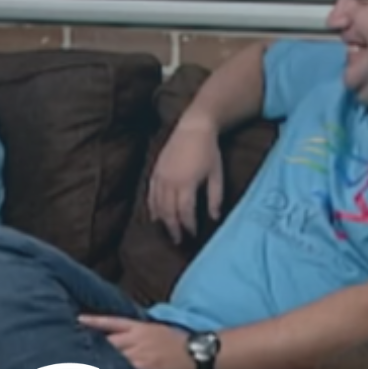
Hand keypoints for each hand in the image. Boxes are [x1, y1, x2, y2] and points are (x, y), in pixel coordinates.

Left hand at [79, 315, 194, 368]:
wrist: (198, 352)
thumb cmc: (180, 342)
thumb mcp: (158, 329)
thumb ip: (139, 332)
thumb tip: (122, 335)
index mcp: (140, 327)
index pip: (111, 322)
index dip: (94, 321)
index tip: (77, 319)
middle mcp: (137, 339)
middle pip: (108, 341)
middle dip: (90, 345)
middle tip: (70, 349)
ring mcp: (141, 354)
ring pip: (114, 357)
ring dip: (98, 362)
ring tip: (79, 367)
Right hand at [147, 116, 223, 244]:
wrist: (193, 128)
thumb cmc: (208, 151)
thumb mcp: (216, 174)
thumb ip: (215, 197)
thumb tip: (215, 218)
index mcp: (186, 183)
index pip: (185, 212)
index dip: (189, 226)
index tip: (193, 235)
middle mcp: (170, 181)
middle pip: (169, 212)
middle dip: (174, 228)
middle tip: (178, 240)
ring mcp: (160, 176)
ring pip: (157, 205)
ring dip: (162, 220)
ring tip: (168, 231)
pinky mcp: (155, 171)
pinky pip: (150, 194)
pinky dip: (152, 207)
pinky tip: (155, 217)